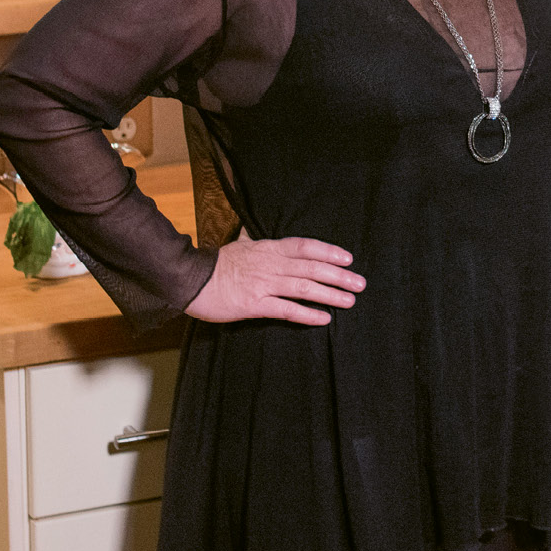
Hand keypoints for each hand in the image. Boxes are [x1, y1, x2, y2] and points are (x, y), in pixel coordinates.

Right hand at [185, 229, 365, 325]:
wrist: (189, 279)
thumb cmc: (215, 264)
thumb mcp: (240, 245)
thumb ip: (255, 241)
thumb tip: (256, 233)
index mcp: (269, 248)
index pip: (305, 246)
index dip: (329, 251)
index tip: (348, 258)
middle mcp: (271, 264)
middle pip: (312, 267)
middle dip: (339, 275)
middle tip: (360, 283)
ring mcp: (263, 284)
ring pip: (304, 287)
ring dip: (330, 294)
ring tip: (349, 301)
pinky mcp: (254, 305)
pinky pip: (286, 309)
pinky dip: (307, 314)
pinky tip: (323, 318)